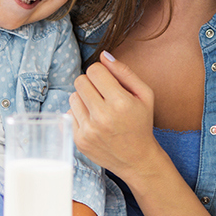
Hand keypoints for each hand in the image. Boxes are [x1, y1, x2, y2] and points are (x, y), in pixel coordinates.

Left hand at [68, 51, 158, 174]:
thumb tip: (104, 55)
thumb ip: (125, 72)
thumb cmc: (141, 123)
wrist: (137, 159)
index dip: (101, 72)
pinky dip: (81, 114)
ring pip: (73, 96)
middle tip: (103, 94)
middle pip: (80, 81)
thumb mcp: (145, 95)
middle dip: (91, 83)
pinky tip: (95, 122)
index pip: (94, 70)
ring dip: (84, 98)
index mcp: (120, 102)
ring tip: (99, 108)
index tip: (108, 81)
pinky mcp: (79, 140)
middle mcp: (102, 116)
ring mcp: (88, 130)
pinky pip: (70, 114)